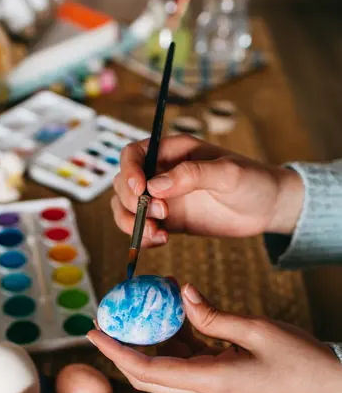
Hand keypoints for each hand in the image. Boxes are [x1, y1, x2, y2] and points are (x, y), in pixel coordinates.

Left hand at [87, 285, 341, 392]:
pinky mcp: (218, 379)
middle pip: (148, 374)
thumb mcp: (256, 329)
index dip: (115, 352)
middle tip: (106, 320)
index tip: (92, 333)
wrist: (326, 384)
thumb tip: (182, 295)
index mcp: (209, 381)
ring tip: (147, 303)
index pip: (147, 370)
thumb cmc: (298, 358)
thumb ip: (213, 315)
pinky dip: (175, 337)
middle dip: (122, 349)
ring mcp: (210, 387)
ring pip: (164, 366)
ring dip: (151, 338)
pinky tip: (176, 310)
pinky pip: (185, 359)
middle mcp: (203, 389)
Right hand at [112, 135, 303, 246]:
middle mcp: (162, 172)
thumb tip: (154, 187)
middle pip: (123, 183)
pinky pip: (141, 227)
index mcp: (173, 151)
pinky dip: (142, 236)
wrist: (268, 208)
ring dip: (132, 222)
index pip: (133, 154)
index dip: (129, 171)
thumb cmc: (253, 180)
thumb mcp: (227, 173)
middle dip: (131, 202)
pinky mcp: (168, 220)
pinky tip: (160, 241)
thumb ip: (191, 176)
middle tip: (159, 216)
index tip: (141, 191)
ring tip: (157, 235)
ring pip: (126, 207)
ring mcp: (163, 197)